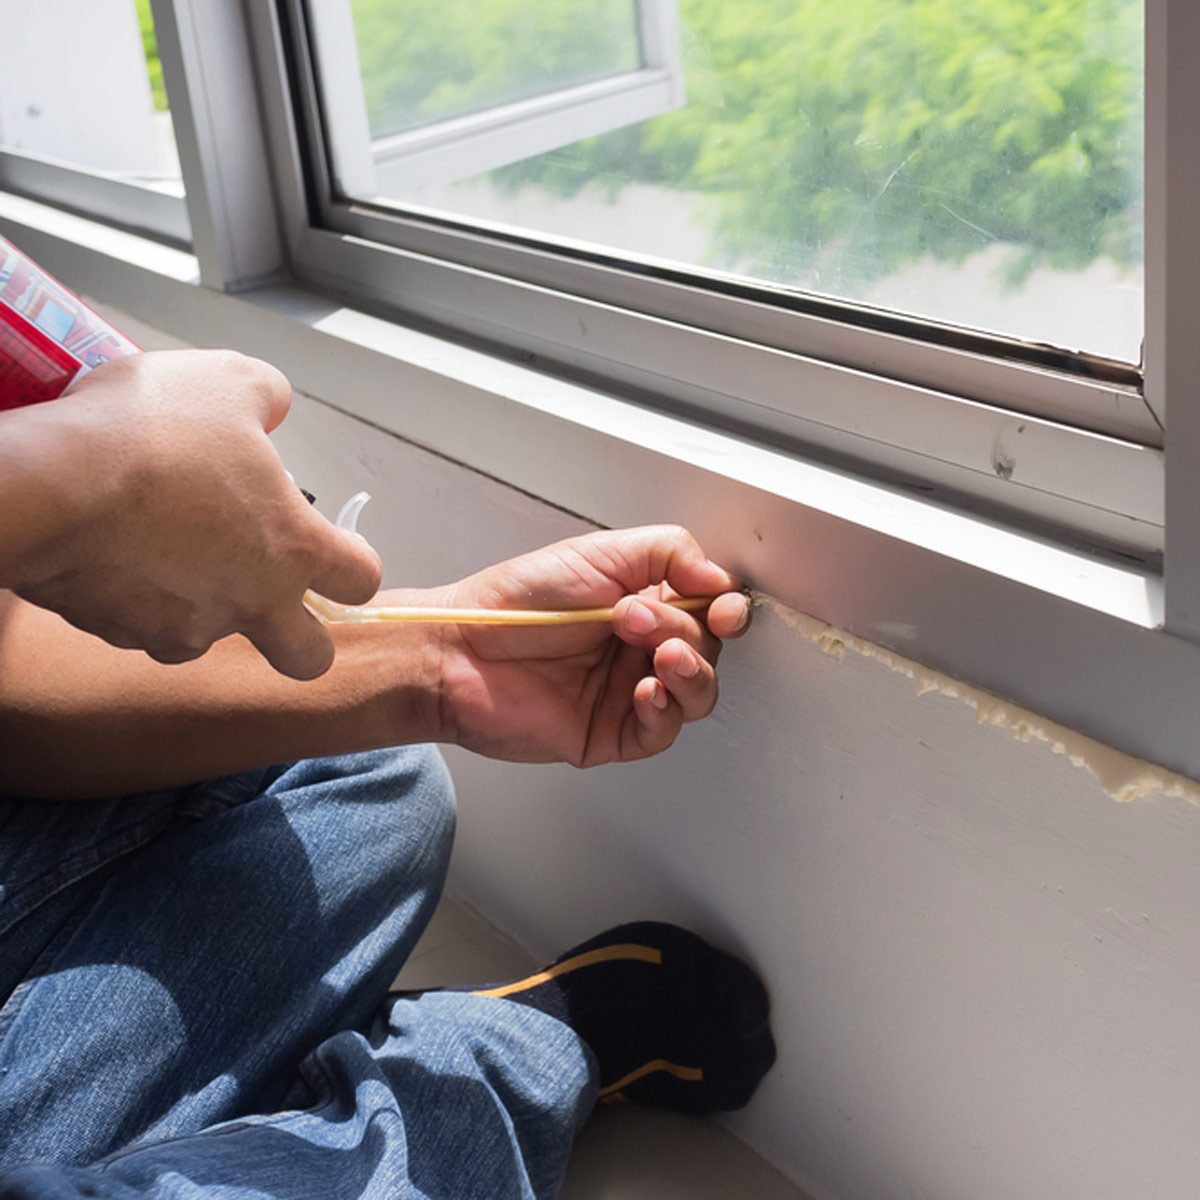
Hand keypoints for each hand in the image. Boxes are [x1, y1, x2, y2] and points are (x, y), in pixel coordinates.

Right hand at [7, 350, 380, 678]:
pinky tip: (116, 556)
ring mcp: (185, 628)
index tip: (337, 545)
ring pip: (211, 638)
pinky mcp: (121, 636)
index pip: (361, 581)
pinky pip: (142, 629)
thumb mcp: (229, 381)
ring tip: (167, 550)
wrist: (49, 484)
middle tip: (274, 593)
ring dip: (202, 606)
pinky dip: (138, 601)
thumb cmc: (153, 432)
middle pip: (308, 658)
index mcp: (294, 548)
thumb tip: (269, 412)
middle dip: (301, 636)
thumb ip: (266, 399)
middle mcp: (250, 602)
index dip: (354, 562)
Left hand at [423, 525, 750, 765]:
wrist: (461, 649)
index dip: (726, 610)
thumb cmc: (517, 600)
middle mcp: (641, 648)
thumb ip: (669, 552)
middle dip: (684, 631)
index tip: (723, 607)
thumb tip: (719, 578)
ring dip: (691, 673)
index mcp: (645, 603)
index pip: (710, 610)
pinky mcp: (612, 733)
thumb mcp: (599, 552)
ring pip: (697, 694)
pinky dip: (665, 711)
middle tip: (635, 618)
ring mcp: (629, 692)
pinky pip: (662, 732)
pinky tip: (646, 690)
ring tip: (659, 656)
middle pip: (708, 649)